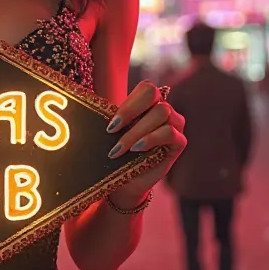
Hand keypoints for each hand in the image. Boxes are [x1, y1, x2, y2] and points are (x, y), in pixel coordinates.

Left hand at [106, 80, 186, 204]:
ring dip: (137, 131)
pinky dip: (151, 139)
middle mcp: (163, 109)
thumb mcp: (112, 133)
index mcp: (147, 102)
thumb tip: (89, 104)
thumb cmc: (118, 153)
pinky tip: (137, 149)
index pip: (146, 88)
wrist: (127, 181)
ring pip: (161, 113)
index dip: (129, 104)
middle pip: (154, 95)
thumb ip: (110, 117)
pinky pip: (170, 132)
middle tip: (112, 131)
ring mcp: (174, 123)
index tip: (111, 126)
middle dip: (130, 112)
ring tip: (122, 148)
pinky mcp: (180, 141)